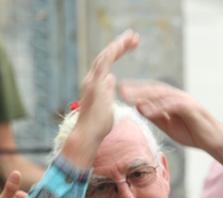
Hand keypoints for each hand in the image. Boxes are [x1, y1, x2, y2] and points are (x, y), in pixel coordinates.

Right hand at [64, 30, 140, 165]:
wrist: (87, 136)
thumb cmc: (97, 127)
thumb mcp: (107, 106)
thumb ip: (108, 91)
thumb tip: (112, 80)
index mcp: (96, 84)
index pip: (107, 63)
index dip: (118, 52)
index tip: (130, 45)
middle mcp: (92, 79)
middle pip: (106, 56)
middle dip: (120, 44)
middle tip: (135, 36)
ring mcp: (92, 80)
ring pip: (105, 56)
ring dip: (119, 45)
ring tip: (133, 37)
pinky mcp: (94, 84)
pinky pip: (103, 62)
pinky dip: (113, 52)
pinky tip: (122, 44)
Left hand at [119, 80, 222, 170]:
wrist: (213, 141)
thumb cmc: (192, 133)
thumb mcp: (168, 125)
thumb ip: (154, 116)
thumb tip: (138, 106)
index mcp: (171, 99)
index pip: (151, 92)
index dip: (136, 90)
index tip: (120, 91)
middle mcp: (177, 96)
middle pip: (154, 90)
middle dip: (137, 89)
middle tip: (120, 89)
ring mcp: (184, 101)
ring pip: (162, 95)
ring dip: (144, 95)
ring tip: (129, 97)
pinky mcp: (191, 108)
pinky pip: (172, 106)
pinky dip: (159, 107)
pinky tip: (146, 110)